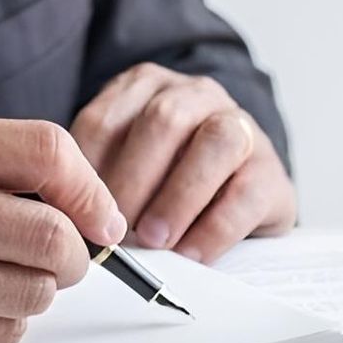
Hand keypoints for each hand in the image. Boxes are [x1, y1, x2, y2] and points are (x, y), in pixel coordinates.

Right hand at [0, 117, 125, 342]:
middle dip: (76, 255)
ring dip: (36, 292)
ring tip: (3, 277)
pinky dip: (1, 324)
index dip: (91, 190)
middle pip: (54, 236)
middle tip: (65, 256)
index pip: (47, 152)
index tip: (100, 215)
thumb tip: (79, 201)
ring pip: (33, 293)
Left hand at [71, 63, 294, 262]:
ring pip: (216, 142)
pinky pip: (246, 192)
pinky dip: (214, 228)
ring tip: (154, 239)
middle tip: (115, 228)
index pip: (107, 118)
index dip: (87, 169)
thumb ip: (98, 181)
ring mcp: (241, 127)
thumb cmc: (168, 180)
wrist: (240, 191)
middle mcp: (197, 96)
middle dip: (134, 179)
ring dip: (178, 195)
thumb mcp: (126, 168)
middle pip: (164, 119)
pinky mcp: (272, 171)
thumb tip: (70, 223)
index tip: (76, 213)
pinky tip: (191, 254)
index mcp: (148, 89)